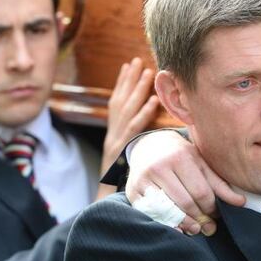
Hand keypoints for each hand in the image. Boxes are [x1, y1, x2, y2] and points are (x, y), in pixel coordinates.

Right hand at [101, 58, 159, 173]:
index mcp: (112, 133)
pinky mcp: (122, 150)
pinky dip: (144, 112)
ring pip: (126, 110)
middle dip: (128, 79)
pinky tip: (153, 100)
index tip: (128, 64)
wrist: (106, 200)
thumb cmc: (122, 182)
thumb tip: (149, 131)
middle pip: (120, 101)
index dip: (121, 83)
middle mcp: (112, 133)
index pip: (116, 102)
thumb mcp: (125, 159)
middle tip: (137, 60)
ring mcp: (116, 140)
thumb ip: (134, 143)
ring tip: (147, 72)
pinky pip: (135, 128)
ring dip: (137, 89)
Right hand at [126, 130, 244, 235]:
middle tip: (208, 227)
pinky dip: (166, 223)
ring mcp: (145, 179)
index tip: (216, 215)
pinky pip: (152, 213)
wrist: (149, 147)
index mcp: (181, 157)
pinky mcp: (134, 191)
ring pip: (168, 210)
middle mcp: (161, 166)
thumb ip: (219, 184)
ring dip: (184, 224)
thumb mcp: (201, 164)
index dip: (211, 208)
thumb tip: (241, 203)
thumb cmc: (181, 157)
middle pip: (185, 203)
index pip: (201, 192)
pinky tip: (177, 228)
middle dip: (200, 218)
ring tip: (195, 229)